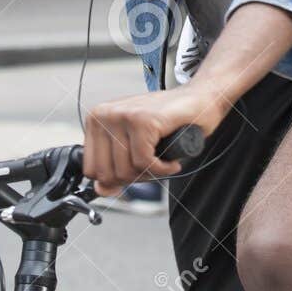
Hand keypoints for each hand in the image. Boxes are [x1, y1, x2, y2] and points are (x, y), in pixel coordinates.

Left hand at [82, 85, 230, 196]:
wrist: (199, 100)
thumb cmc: (168, 122)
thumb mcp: (133, 146)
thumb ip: (114, 167)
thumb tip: (101, 190)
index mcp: (96, 120)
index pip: (91, 170)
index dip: (116, 179)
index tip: (137, 170)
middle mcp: (104, 115)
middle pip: (108, 173)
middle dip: (135, 178)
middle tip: (154, 166)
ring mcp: (122, 115)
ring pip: (126, 169)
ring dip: (151, 174)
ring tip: (164, 160)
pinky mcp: (142, 120)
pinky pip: (144, 162)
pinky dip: (162, 169)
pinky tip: (171, 161)